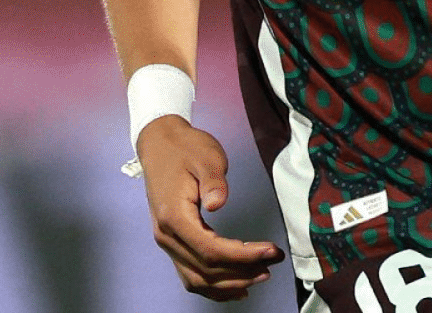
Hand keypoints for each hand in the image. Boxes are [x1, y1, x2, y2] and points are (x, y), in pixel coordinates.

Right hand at [135, 116, 283, 300]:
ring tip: (260, 275)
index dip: (243, 256)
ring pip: (198, 279)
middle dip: (243, 271)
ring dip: (230, 283)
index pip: (210, 249)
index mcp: (174, 216)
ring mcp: (167, 241)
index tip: (270, 251)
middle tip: (273, 262)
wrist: (159, 144)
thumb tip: (218, 203)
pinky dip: (213, 286)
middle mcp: (167, 235)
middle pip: (206, 269)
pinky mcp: (172, 242)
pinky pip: (191, 275)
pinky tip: (235, 287)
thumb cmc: (183, 148)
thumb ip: (213, 181)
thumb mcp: (205, 156)